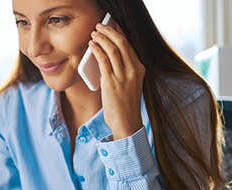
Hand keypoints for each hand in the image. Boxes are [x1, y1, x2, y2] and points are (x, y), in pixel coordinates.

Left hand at [88, 23, 145, 139]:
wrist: (126, 122)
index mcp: (139, 69)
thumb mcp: (129, 84)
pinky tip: (92, 46)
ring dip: (102, 38)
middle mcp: (133, 70)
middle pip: (122, 43)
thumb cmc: (125, 105)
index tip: (111, 25)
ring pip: (112, 49)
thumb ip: (123, 70)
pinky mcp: (111, 82)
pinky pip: (103, 60)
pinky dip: (97, 50)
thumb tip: (108, 56)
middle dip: (110, 31)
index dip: (119, 33)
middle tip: (100, 26)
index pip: (129, 45)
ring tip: (94, 33)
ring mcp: (123, 76)